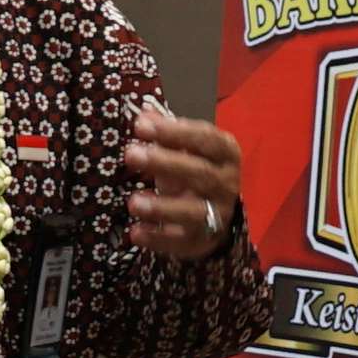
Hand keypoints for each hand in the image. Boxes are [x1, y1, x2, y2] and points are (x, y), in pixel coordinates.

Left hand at [121, 99, 245, 260]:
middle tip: (130, 155)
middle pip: (200, 174)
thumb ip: (166, 133)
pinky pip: (180, 241)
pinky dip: (157, 238)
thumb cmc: (195, 171)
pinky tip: (135, 232)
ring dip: (162, 207)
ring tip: (133, 202)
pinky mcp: (202, 241)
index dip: (174, 131)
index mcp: (226, 155)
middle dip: (164, 163)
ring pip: (193, 212)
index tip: (140, 125)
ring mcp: (216, 215)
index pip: (206, 139)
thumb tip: (143, 115)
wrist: (216, 216)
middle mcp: (226, 184)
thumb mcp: (186, 149)